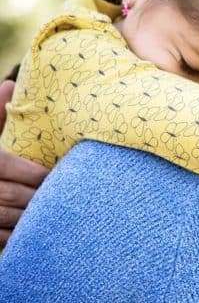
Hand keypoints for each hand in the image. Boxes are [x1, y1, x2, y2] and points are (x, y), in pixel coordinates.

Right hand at [0, 80, 49, 246]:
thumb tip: (9, 83)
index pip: (2, 164)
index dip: (31, 172)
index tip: (54, 175)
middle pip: (8, 194)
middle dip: (38, 196)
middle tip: (66, 196)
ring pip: (7, 219)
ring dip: (34, 219)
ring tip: (59, 214)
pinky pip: (3, 240)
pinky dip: (22, 237)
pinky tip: (41, 231)